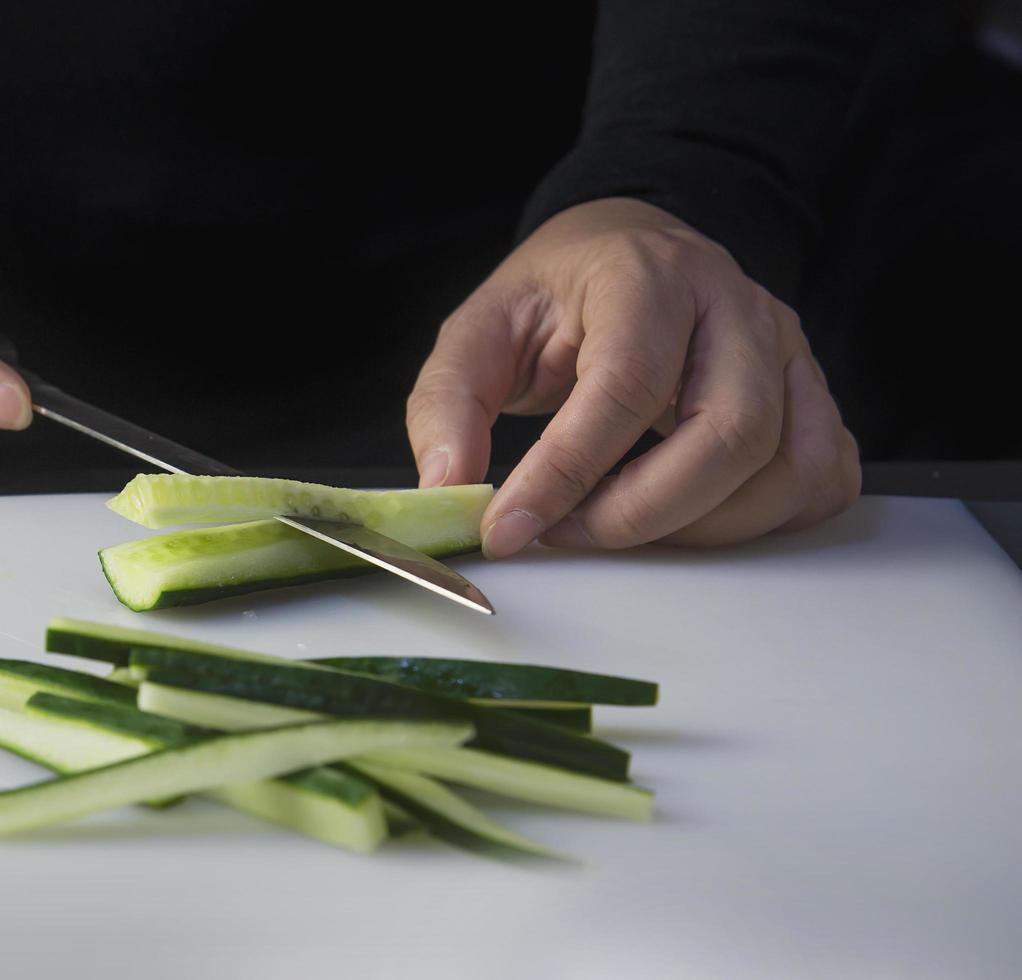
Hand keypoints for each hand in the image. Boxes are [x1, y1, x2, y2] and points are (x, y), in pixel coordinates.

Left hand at [407, 198, 859, 554]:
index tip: (509, 528)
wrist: (628, 251)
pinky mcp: (811, 394)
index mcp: (645, 276)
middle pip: (731, 433)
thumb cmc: (555, 298)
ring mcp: (787, 350)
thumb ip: (447, 403)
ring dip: (698, 527)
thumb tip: (447, 486)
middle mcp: (735, 306)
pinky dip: (761, 522)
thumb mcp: (479, 330)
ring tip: (613, 524)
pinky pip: (820, 479)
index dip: (567, 471)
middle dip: (642, 513)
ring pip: (785, 466)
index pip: (626, 385)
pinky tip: (687, 518)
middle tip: (566, 534)